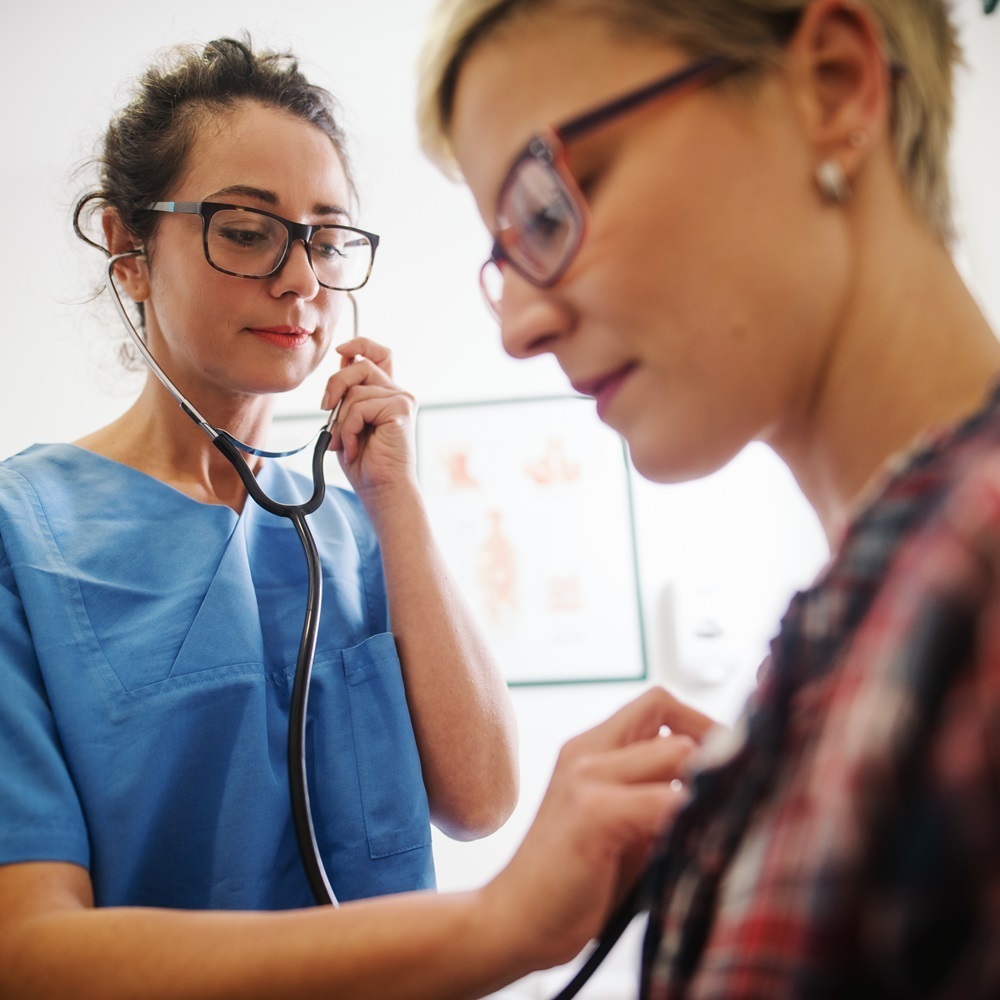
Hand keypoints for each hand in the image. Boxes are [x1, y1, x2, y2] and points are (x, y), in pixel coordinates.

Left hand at [321, 338, 416, 499]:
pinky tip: (354, 448)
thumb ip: (348, 395)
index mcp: (386, 395)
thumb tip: (341, 362)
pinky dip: (349, 429)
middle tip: (325, 409)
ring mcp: (401, 400)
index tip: (341, 351)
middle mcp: (398, 394)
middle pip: (361, 364)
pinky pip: (360, 406)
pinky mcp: (401, 409)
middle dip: (335, 383)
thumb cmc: (366, 464)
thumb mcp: (348, 422)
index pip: (379, 355)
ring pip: (356, 389)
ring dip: (341, 420)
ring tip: (345, 443)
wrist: (383, 491)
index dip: (360, 344)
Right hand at [482, 688, 701, 971]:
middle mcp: (587, 751)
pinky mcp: (593, 812)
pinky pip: (665, 801)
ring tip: (708, 825)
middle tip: (727, 796)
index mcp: (591, 748)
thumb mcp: (622, 825)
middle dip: (712, 752)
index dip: (700, 724)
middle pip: (669, 713)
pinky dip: (691, 820)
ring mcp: (587, 777)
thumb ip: (657, 793)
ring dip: (702, 789)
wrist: (516, 922)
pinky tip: (691, 850)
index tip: (722, 767)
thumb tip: (724, 783)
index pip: (659, 702)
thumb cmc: (576, 882)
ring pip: (677, 752)